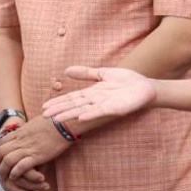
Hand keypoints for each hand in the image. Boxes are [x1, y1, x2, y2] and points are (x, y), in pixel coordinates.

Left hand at [0, 116, 73, 186]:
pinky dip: (16, 173)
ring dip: (4, 170)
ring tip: (5, 176)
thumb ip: (28, 130)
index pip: (2, 142)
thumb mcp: (35, 123)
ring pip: (8, 160)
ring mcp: (28, 148)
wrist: (63, 123)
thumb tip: (28, 131)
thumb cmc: (53, 121)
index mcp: (20, 132)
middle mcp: (21, 140)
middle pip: (0, 152)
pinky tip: (15, 176)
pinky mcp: (37, 156)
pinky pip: (21, 166)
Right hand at [42, 66, 157, 124]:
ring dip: (70, 115)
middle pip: (74, 106)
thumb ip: (86, 73)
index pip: (72, 98)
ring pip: (83, 111)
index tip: (44, 108)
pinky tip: (80, 118)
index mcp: (92, 93)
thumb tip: (66, 70)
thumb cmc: (127, 81)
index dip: (58, 102)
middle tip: (44, 116)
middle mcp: (96, 101)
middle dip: (59, 111)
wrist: (146, 87)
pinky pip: (100, 112)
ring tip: (57, 120)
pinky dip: (90, 115)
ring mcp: (105, 105)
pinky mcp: (115, 109)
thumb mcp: (103, 73)